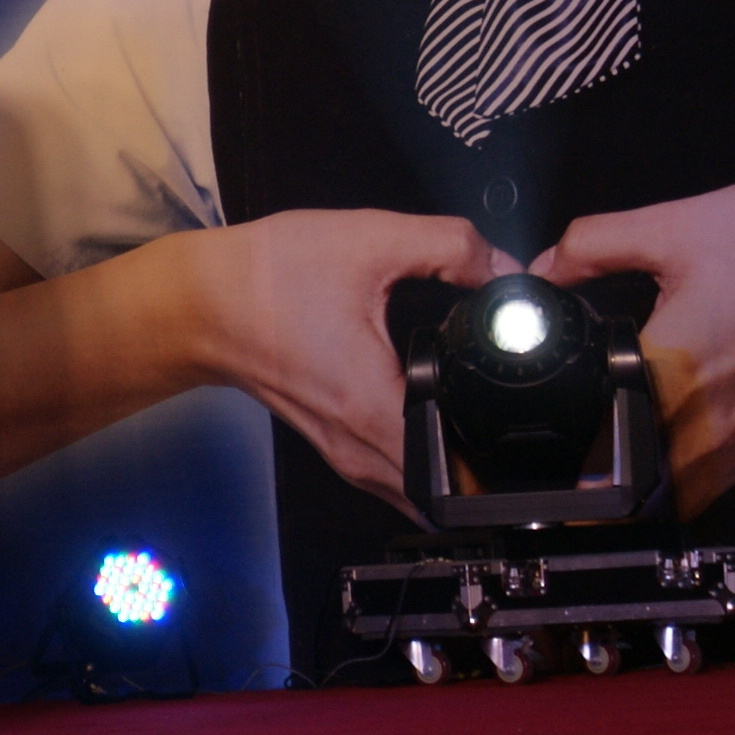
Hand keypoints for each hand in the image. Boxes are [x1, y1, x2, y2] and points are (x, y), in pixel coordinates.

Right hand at [194, 209, 510, 514]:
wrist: (196, 303)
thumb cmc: (265, 277)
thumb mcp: (366, 239)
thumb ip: (449, 245)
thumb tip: (504, 269)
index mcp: (373, 407)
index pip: (461, 474)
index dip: (510, 457)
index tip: (538, 426)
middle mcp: (360, 447)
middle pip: (451, 494)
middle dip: (497, 469)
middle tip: (531, 424)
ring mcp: (343, 454)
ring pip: (422, 492)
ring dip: (460, 469)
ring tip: (494, 423)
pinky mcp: (334, 444)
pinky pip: (397, 475)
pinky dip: (428, 460)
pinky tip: (444, 420)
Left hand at [535, 180, 734, 518]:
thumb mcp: (675, 226)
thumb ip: (594, 245)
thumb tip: (546, 266)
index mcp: (670, 367)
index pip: (599, 436)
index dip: (566, 446)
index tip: (547, 441)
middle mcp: (710, 415)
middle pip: (636, 481)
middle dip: (602, 472)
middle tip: (573, 454)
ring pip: (678, 489)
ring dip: (645, 477)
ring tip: (615, 446)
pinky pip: (716, 476)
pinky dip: (686, 470)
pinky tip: (668, 436)